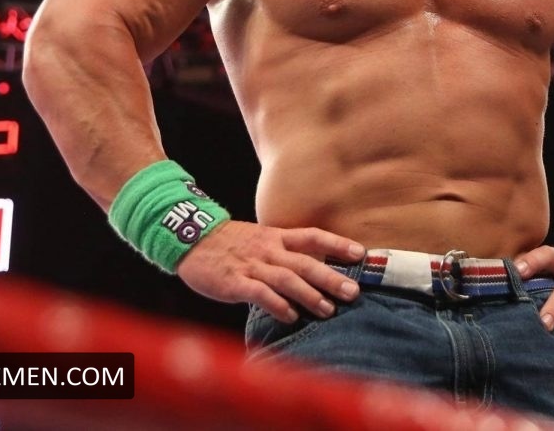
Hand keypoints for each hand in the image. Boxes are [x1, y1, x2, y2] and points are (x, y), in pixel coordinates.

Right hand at [175, 220, 364, 322]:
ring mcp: (252, 265)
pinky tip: (291, 316)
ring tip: (328, 310)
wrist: (192, 239)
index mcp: (276, 236)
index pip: (313, 236)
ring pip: (287, 278)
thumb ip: (284, 252)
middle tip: (353, 292)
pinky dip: (277, 305)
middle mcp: (269, 249)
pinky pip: (260, 293)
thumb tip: (313, 269)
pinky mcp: (235, 282)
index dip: (337, 243)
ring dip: (309, 294)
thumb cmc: (230, 244)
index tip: (360, 253)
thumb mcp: (260, 239)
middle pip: (306, 261)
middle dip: (331, 277)